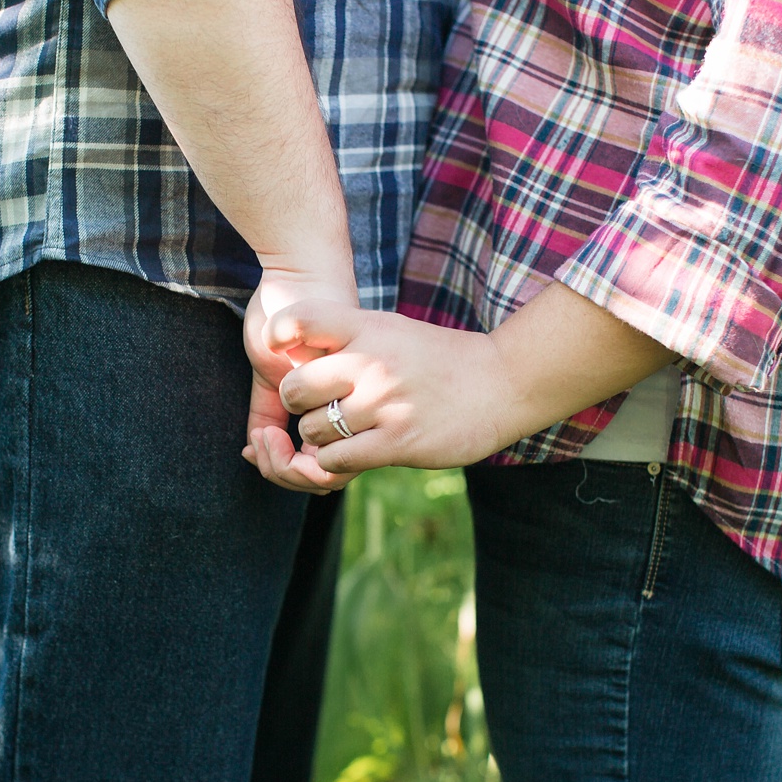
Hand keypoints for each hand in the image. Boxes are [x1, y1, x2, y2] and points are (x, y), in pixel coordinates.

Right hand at [241, 268, 360, 493]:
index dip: (285, 470)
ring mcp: (351, 413)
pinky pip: (320, 461)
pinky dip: (285, 459)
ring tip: (261, 441)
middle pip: (325, 479)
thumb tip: (255, 453)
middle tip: (257, 448)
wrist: (302, 276)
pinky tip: (266, 433)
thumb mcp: (271, 374)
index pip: (322, 467)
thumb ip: (267, 412)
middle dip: (282, 473)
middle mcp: (349, 416)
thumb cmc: (287, 317)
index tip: (253, 448)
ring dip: (281, 468)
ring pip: (323, 476)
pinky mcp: (344, 403)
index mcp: (336, 409)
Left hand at [265, 300, 520, 473]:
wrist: (503, 383)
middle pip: (295, 388)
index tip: (278, 347)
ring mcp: (384, 403)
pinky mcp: (398, 442)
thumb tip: (290, 350)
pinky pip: (335, 461)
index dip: (278, 333)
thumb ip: (347, 337)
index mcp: (368, 328)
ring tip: (342, 431)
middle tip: (317, 406)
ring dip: (319, 438)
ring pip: (313, 430)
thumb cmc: (439, 359)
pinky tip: (351, 451)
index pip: (300, 319)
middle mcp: (372, 362)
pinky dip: (332, 462)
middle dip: (299, 404)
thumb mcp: (392, 330)